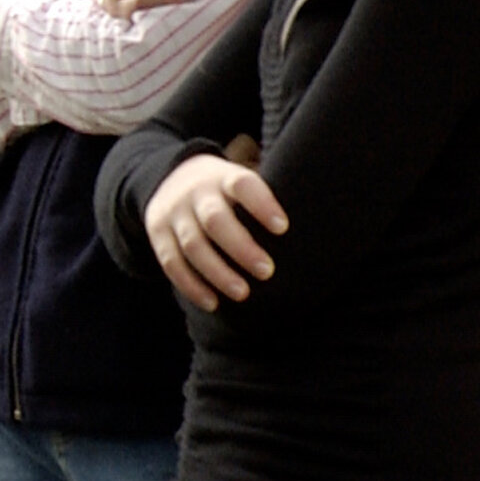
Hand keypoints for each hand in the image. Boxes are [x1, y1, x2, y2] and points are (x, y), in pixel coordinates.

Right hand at [143, 140, 287, 310]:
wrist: (170, 177)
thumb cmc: (226, 191)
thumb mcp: (241, 181)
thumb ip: (267, 201)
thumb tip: (322, 228)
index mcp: (223, 177)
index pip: (243, 185)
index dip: (262, 205)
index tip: (284, 228)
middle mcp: (195, 192)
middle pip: (215, 219)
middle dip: (241, 247)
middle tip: (268, 272)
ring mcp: (173, 213)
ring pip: (193, 245)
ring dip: (218, 272)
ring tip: (243, 294)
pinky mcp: (157, 233)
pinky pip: (171, 263)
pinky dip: (191, 285)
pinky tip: (213, 303)